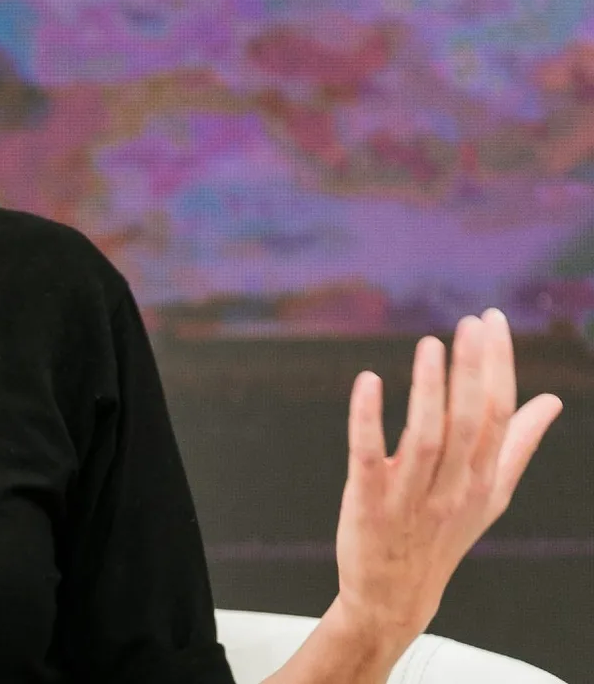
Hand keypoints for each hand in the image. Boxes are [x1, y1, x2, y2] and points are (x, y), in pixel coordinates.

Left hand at [333, 308, 563, 641]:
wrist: (394, 597)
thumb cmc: (443, 535)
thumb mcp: (489, 495)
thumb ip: (517, 445)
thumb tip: (549, 400)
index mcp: (483, 480)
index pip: (499, 415)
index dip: (497, 365)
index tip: (490, 320)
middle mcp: (452, 488)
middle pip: (470, 422)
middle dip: (472, 369)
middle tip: (470, 322)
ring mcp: (410, 497)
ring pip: (427, 437)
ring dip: (429, 389)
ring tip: (430, 344)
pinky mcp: (368, 504)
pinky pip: (368, 457)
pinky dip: (368, 420)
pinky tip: (368, 382)